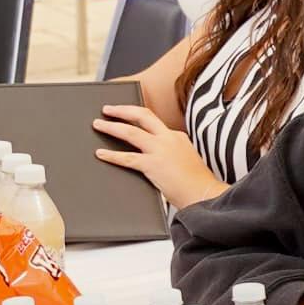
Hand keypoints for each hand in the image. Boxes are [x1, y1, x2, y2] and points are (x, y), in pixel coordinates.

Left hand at [89, 104, 223, 211]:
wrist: (204, 195)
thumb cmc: (197, 184)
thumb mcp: (186, 160)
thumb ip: (170, 155)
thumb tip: (154, 159)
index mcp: (177, 137)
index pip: (154, 121)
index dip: (136, 115)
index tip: (125, 114)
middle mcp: (169, 138)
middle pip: (142, 115)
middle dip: (122, 110)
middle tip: (107, 109)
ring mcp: (160, 150)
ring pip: (130, 132)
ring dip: (111, 127)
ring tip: (98, 124)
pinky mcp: (152, 164)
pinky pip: (127, 158)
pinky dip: (111, 155)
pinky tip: (101, 154)